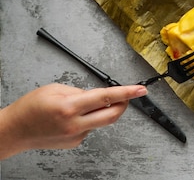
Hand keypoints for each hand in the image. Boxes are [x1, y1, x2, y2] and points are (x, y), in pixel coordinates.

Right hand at [0, 83, 146, 159]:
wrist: (14, 131)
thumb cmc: (30, 108)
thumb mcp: (55, 89)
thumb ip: (80, 91)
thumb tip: (98, 95)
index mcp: (70, 107)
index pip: (106, 98)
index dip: (127, 93)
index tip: (141, 90)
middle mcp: (75, 124)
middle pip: (112, 115)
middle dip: (124, 104)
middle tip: (128, 95)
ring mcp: (76, 136)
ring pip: (101, 121)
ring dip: (102, 110)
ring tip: (84, 104)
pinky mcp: (75, 142)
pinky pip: (90, 127)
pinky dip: (88, 119)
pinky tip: (72, 117)